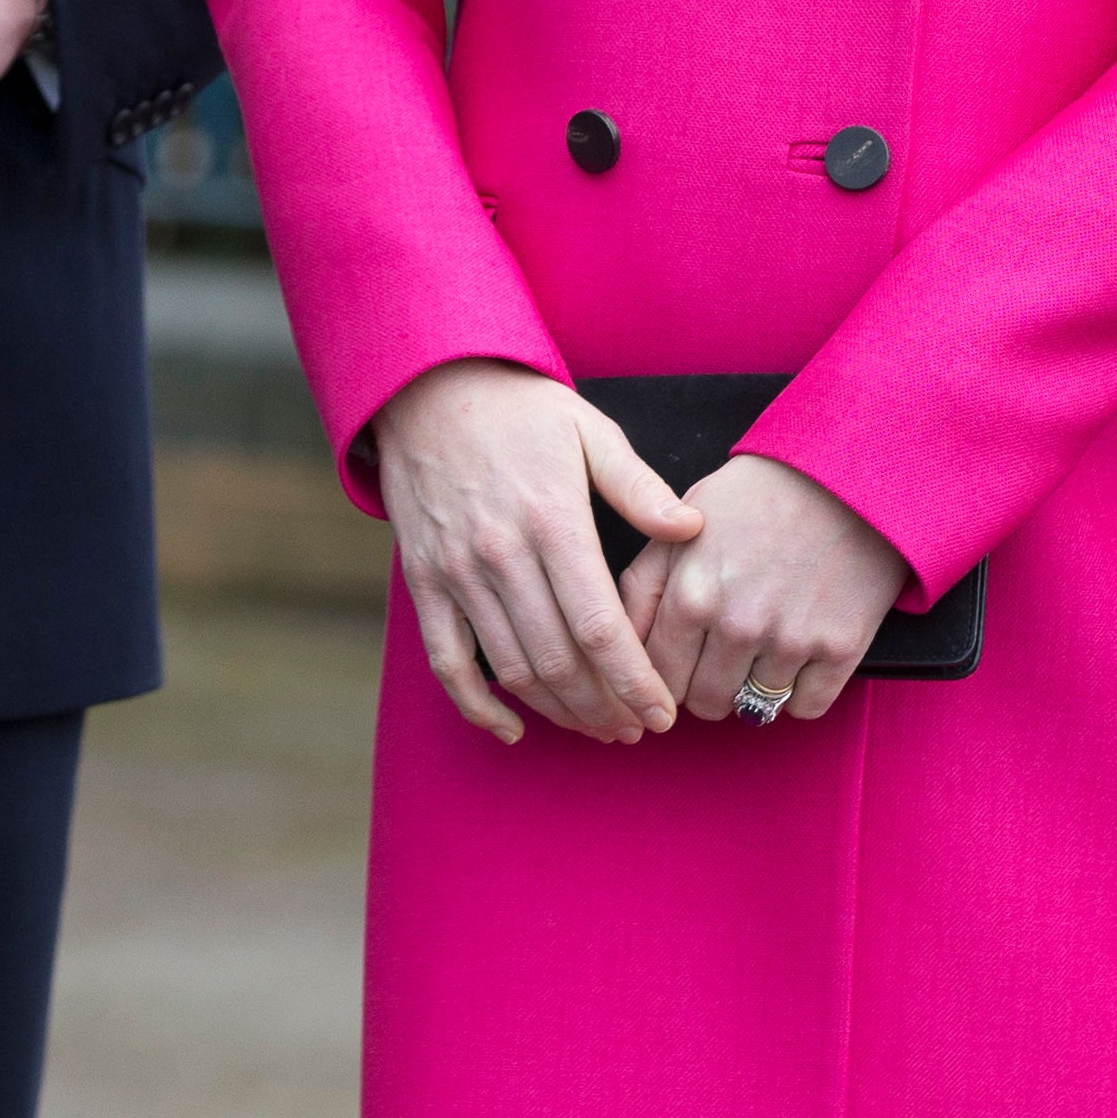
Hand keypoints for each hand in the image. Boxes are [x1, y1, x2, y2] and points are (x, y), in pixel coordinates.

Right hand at [372, 359, 701, 746]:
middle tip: (636, 729)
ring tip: (597, 727)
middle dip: (604, 706)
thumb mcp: (591, 432)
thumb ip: (640, 487)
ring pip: (511, 669)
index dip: (634, 680)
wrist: (428, 389)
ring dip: (557, 711)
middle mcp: (501, 554)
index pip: (600, 625)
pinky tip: (514, 728)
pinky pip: (447, 662)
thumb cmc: (522, 410)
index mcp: (552, 520)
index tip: (663, 713)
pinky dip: (478, 706)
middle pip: (558, 660)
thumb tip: (692, 529)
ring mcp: (456, 574)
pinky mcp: (424, 583)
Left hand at [624, 454, 908, 726]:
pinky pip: (805, 707)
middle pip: (704, 703)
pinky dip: (800, 692)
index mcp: (690, 594)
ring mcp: (790, 639)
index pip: (658, 679)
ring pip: (752, 709)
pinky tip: (799, 656)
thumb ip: (641, 590)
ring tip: (764, 644)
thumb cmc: (757, 496)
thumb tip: (618, 651)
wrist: (844, 471)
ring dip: (753, 685)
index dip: (667, 675)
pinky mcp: (840, 647)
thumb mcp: (682, 529)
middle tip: (726, 651)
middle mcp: (736, 624)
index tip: (684, 662)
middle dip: (708, 684)